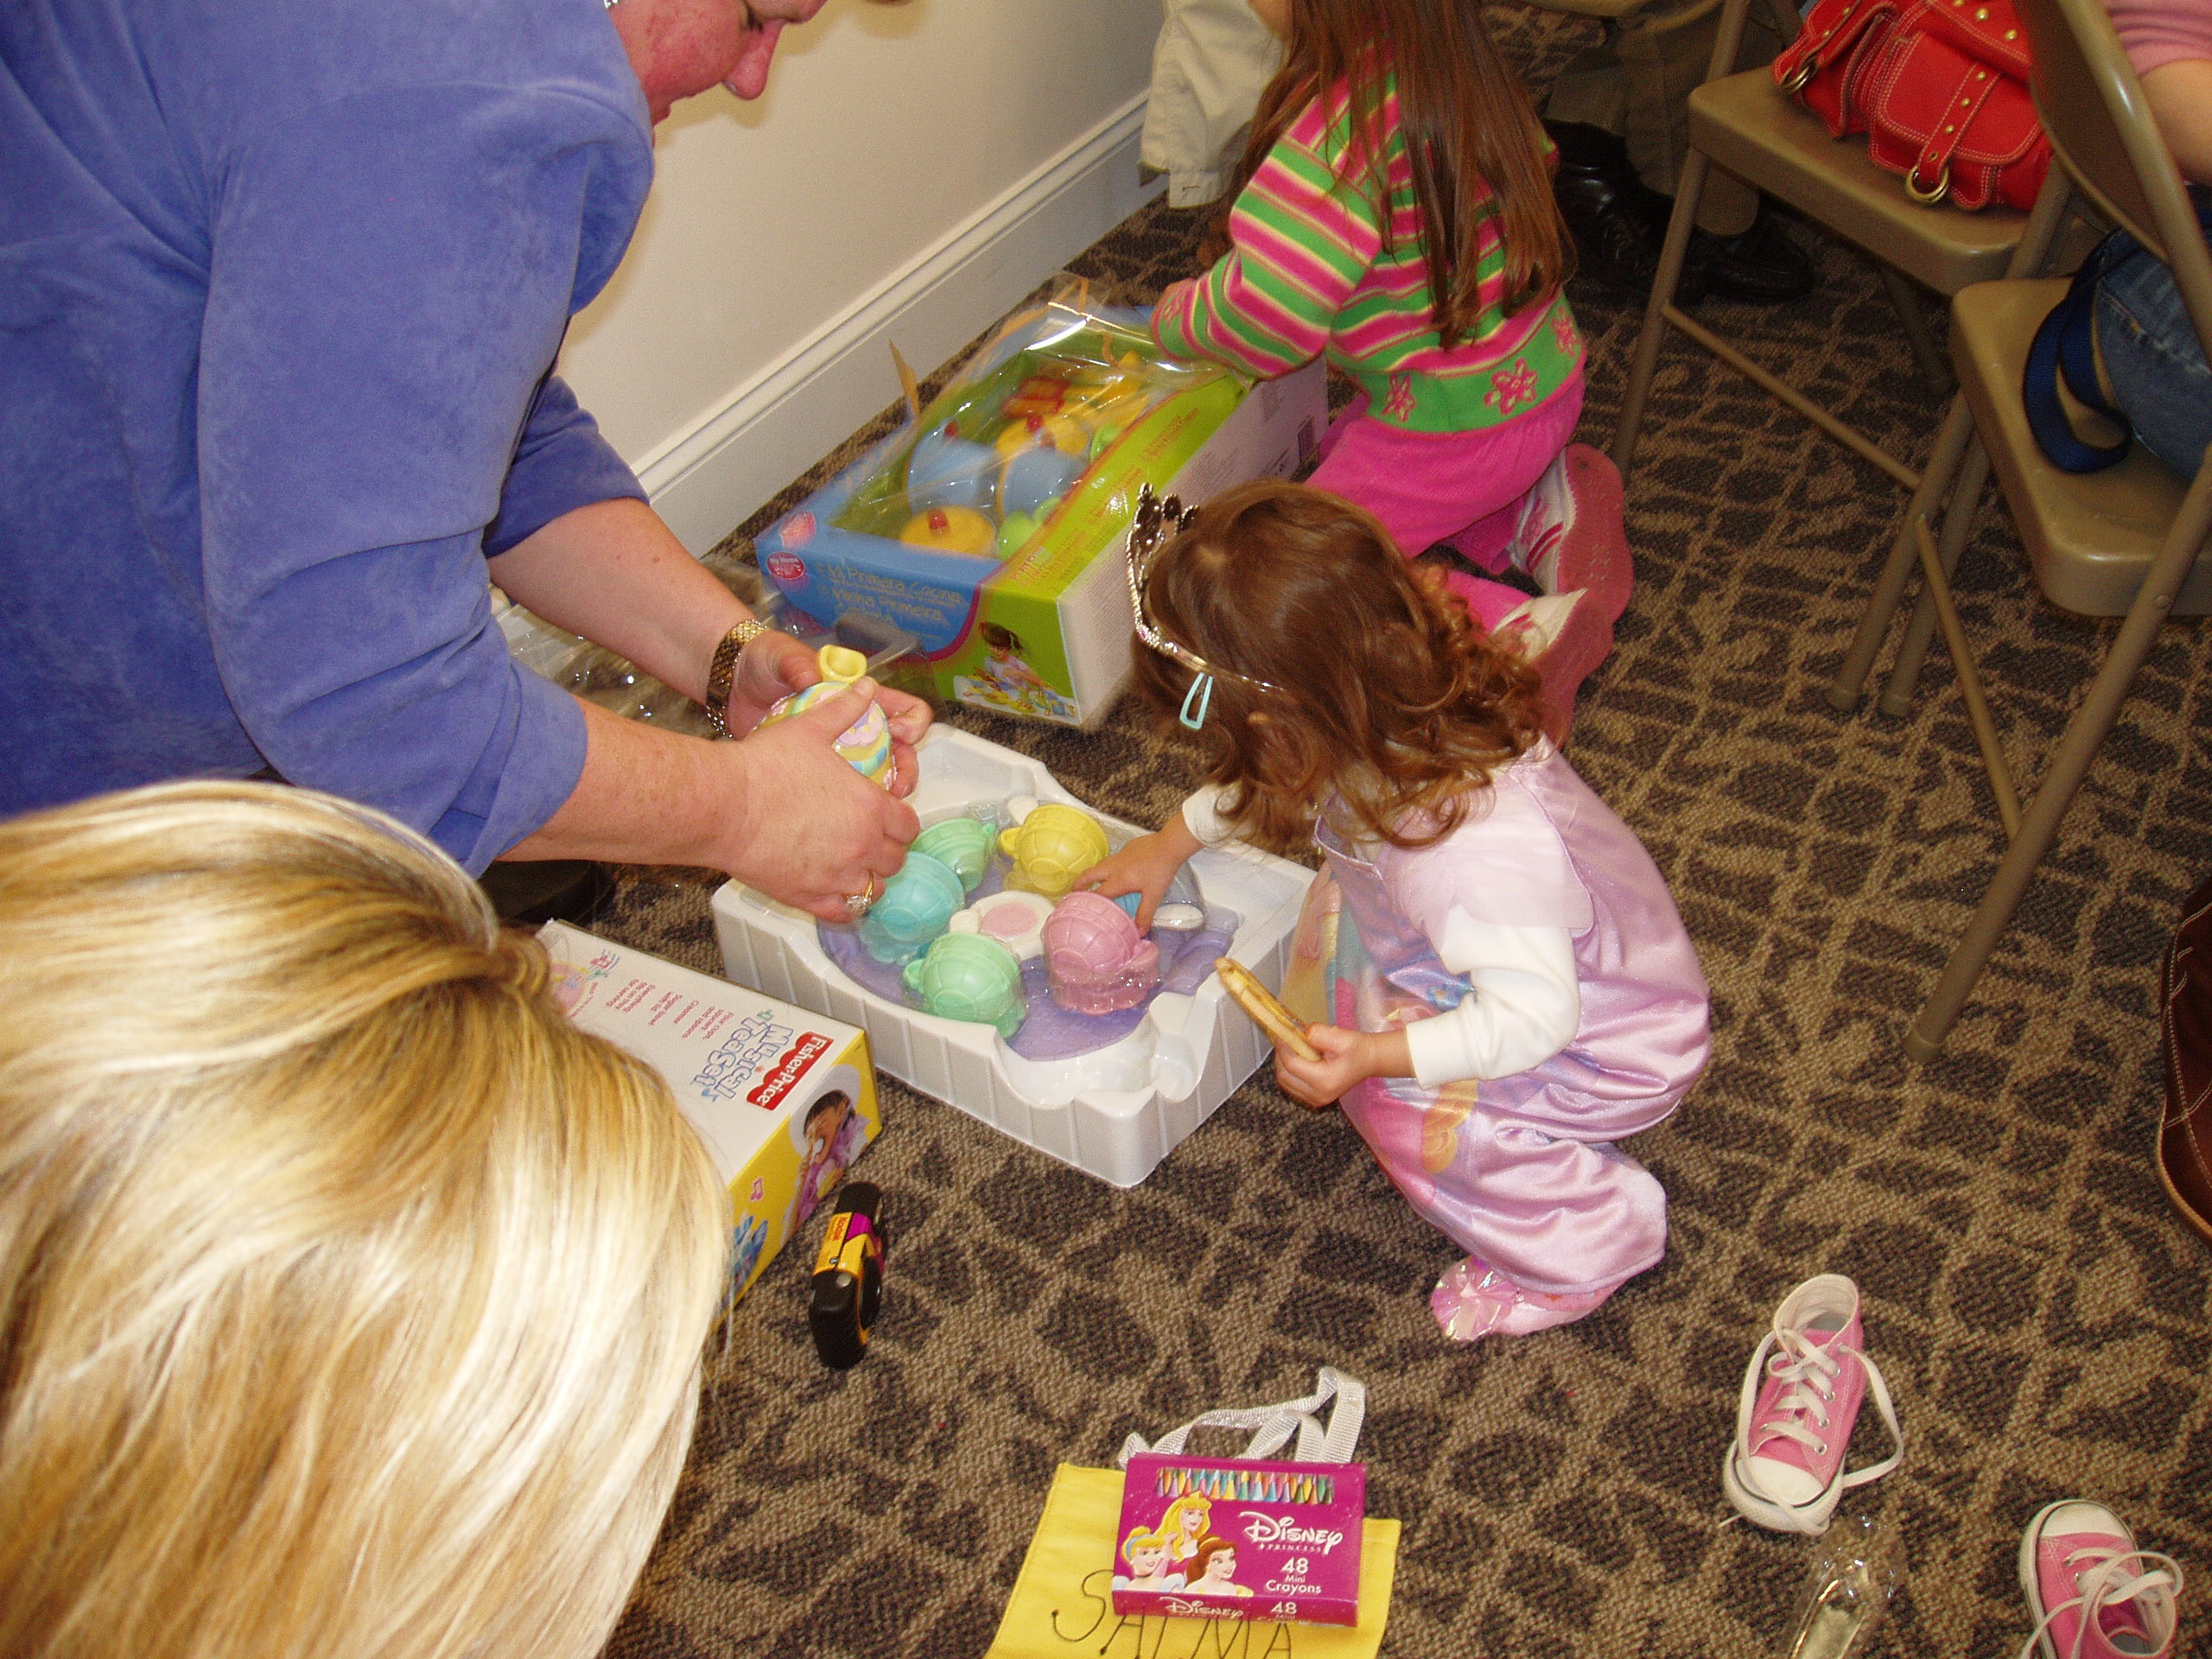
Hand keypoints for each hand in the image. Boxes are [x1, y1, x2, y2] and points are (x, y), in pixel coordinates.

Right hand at [715, 681, 920, 921]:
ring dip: (870, 879)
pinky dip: (846, 906)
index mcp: (871, 807)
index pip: (909, 825)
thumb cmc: (764, 765)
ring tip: (854, 867)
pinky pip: (844, 913)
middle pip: (896, 860)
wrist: (723, 804)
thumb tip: (865, 688)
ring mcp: (837, 877)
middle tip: (871, 840)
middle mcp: (862, 846)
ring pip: (875, 891)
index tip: (889, 817)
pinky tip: (837, 893)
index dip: (901, 821)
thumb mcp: (810, 728)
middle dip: (888, 850)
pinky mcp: (809, 897)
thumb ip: (844, 709)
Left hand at [730, 634, 931, 797]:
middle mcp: (858, 728)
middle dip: (905, 772)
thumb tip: (813, 678)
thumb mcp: (781, 657)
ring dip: (885, 798)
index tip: (898, 734)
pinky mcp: (820, 775)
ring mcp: (841, 754)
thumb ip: (798, 665)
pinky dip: (853, 809)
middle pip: (901, 754)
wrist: (730, 688)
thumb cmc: (763, 664)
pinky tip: (845, 819)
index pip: (905, 711)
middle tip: (894, 788)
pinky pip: (846, 795)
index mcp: (861, 697)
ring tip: (877, 809)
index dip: (911, 724)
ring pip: (879, 780)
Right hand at [1075, 822, 1199, 929]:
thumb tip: (1140, 932)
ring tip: (1090, 883)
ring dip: (1091, 875)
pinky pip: (1111, 860)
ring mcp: (1119, 856)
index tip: (1077, 907)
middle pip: (1088, 874)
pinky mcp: (1126, 848)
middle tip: (1073, 892)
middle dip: (1078, 883)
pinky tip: (1115, 872)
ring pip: (1099, 866)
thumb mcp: (1154, 895)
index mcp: (1118, 880)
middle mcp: (1114, 867)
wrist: (1169, 845)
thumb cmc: (1161, 870)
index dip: (1086, 901)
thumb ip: (1145, 914)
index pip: (1097, 893)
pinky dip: (1106, 868)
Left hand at [1274, 1024, 1389, 1109]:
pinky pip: (1292, 1086)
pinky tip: (1296, 1059)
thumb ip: (1319, 1034)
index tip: (1280, 1033)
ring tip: (1289, 1048)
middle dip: (1280, 1056)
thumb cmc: (1358, 1048)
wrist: (1370, 1061)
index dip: (1283, 1048)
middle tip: (1283, 1040)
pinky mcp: (1314, 1100)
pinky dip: (1288, 1072)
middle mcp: (1318, 1094)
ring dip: (1282, 1065)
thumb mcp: (1341, 1036)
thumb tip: (1300, 1033)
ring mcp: (1316, 1100)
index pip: (1292, 1065)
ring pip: (1285, 1083)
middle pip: (1285, 1076)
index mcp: (1325, 1080)